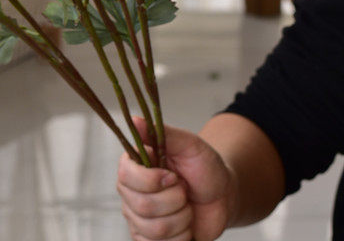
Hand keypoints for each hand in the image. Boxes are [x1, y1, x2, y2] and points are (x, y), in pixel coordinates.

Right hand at [117, 117, 235, 240]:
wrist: (223, 196)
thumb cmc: (204, 167)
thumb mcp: (188, 144)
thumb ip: (161, 132)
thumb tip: (134, 120)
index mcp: (133, 165)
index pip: (126, 175)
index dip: (152, 180)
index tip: (174, 176)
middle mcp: (130, 192)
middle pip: (142, 206)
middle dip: (175, 201)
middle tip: (184, 191)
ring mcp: (137, 218)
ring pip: (154, 229)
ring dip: (182, 219)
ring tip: (187, 208)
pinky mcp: (148, 239)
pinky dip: (180, 238)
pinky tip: (184, 226)